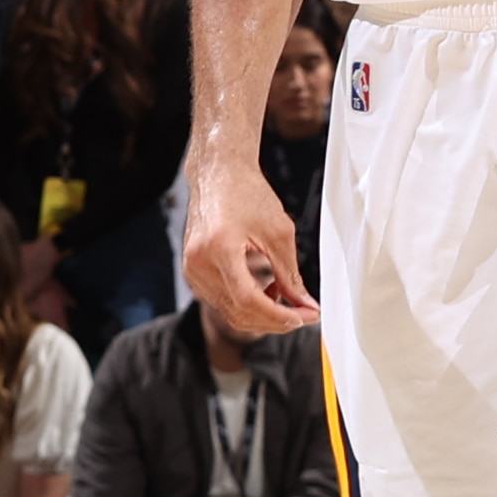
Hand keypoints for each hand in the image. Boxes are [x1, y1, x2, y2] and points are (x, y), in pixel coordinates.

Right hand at [179, 152, 318, 331]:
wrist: (218, 175)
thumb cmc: (246, 194)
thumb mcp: (279, 233)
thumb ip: (290, 273)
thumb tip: (303, 303)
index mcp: (219, 248)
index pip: (248, 299)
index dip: (278, 316)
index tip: (304, 316)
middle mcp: (198, 262)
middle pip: (237, 312)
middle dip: (274, 321)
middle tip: (303, 315)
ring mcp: (192, 269)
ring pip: (229, 311)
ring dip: (261, 314)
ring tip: (286, 297)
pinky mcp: (192, 271)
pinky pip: (221, 300)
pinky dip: (246, 304)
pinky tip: (267, 291)